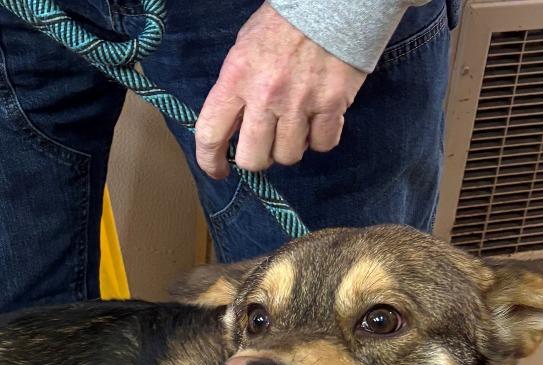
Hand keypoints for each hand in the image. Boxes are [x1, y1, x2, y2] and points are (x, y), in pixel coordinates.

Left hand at [195, 2, 367, 179]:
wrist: (332, 1)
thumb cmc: (285, 23)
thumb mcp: (245, 48)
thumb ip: (235, 89)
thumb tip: (232, 129)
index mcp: (236, 77)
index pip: (210, 134)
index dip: (210, 161)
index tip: (218, 169)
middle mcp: (265, 94)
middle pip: (253, 159)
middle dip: (257, 159)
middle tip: (264, 146)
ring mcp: (299, 101)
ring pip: (288, 156)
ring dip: (290, 148)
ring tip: (295, 126)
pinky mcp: (331, 104)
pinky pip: (323, 144)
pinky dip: (321, 139)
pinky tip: (319, 121)